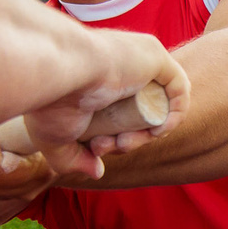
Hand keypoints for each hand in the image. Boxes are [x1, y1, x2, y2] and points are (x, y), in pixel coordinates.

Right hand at [12, 29, 189, 177]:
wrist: (58, 74)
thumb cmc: (49, 103)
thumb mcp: (54, 141)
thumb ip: (72, 160)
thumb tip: (97, 171)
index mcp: (96, 81)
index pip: (118, 115)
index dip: (112, 139)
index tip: (95, 148)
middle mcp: (119, 68)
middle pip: (139, 114)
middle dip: (126, 140)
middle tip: (106, 147)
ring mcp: (139, 61)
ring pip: (157, 106)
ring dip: (145, 135)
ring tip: (122, 143)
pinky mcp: (155, 57)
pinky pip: (178, 89)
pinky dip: (174, 115)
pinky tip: (154, 131)